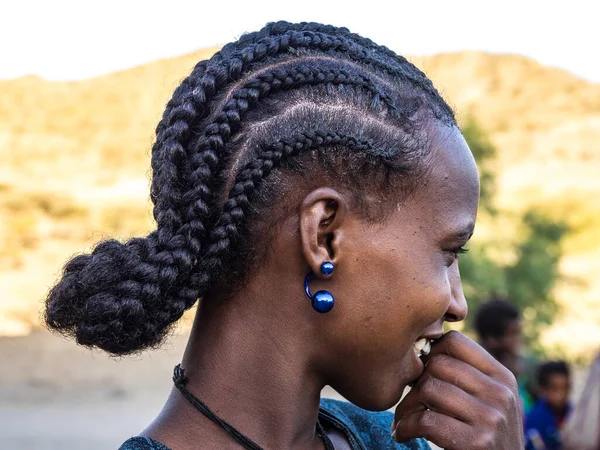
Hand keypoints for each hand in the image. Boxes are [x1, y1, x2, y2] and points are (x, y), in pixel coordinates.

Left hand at [392, 331, 523, 449]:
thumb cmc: (488, 437)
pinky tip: (402, 435)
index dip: (430, 352)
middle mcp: (500, 394)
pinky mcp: (477, 442)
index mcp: (503, 377)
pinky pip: (425, 420)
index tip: (421, 372)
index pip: (455, 341)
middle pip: (437, 364)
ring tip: (403, 420)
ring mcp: (491, 418)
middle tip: (408, 401)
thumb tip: (423, 348)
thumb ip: (468, 376)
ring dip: (406, 407)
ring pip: (428, 389)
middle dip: (414, 382)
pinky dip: (405, 427)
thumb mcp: (491, 402)